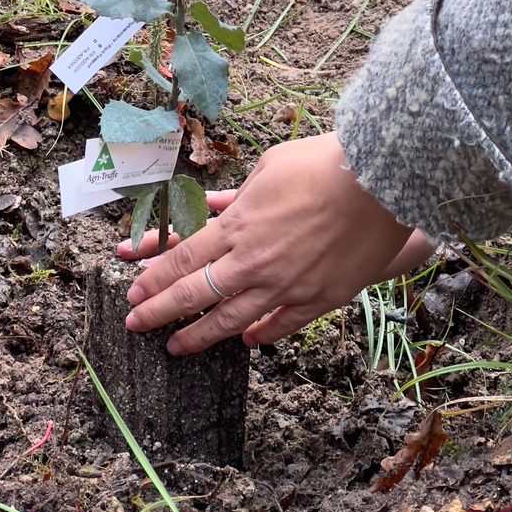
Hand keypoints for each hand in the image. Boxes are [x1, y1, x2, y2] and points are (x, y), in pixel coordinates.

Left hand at [116, 132, 416, 354]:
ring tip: (177, 347)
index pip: (182, 260)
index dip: (153, 279)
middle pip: (194, 295)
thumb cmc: (322, 165)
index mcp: (237, 226)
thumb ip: (237, 196)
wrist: (379, 184)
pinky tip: (246, 342)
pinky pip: (282, 325)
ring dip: (199, 336)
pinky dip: (261, 336)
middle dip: (159, 312)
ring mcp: (286, 286)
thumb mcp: (267, 168)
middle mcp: (253, 263)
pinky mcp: (319, 299)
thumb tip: (217, 207)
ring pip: (232, 321)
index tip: (133, 293)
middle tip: (135, 324)